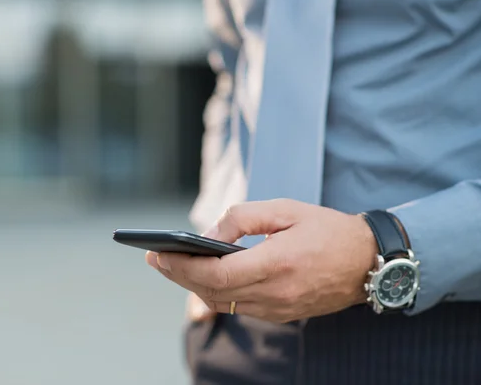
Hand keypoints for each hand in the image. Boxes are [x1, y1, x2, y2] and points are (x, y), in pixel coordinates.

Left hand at [145, 199, 378, 322]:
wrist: (368, 263)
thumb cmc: (327, 230)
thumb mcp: (285, 209)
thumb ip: (242, 218)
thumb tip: (208, 237)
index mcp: (277, 264)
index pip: (216, 274)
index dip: (182, 266)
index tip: (158, 254)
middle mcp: (275, 294)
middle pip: (211, 291)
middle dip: (178, 275)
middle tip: (156, 259)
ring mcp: (278, 309)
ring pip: (222, 303)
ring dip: (193, 286)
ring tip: (174, 265)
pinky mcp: (281, 314)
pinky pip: (238, 308)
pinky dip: (215, 293)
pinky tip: (204, 277)